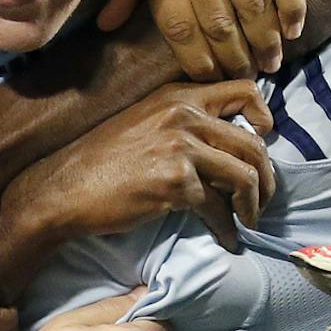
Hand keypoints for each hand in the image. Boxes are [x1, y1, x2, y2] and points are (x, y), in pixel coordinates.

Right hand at [1, 80, 273, 264]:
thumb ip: (183, 123)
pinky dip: (227, 229)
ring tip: (248, 221)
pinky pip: (218, 209)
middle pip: (254, 142)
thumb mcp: (144, 124)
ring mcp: (180, 147)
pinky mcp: (175, 183)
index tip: (264, 141)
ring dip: (254, 205)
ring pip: (245, 176)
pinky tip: (226, 240)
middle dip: (267, 178)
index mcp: (178, 96)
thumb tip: (225, 146)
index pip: (245, 89)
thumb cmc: (100, 161)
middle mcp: (183, 114)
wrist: (64, 189)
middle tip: (262, 200)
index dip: (265, 117)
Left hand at [108, 0, 303, 78]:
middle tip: (244, 80)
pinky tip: (293, 31)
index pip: (176, 25)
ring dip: (263, 42)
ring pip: (251, 5)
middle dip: (232, 59)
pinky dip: (290, 7)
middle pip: (217, 23)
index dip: (194, 60)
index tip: (208, 80)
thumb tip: (106, 27)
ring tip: (270, 65)